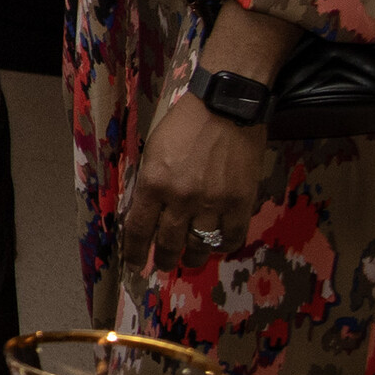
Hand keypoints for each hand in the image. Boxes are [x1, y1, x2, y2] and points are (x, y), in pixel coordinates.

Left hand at [118, 91, 271, 270]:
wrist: (226, 110)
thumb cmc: (183, 126)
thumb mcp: (152, 152)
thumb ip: (148, 184)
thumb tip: (145, 213)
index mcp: (153, 184)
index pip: (139, 229)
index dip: (135, 252)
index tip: (133, 264)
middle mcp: (181, 198)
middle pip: (169, 243)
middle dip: (163, 259)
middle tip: (162, 265)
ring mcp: (213, 203)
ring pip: (200, 246)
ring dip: (192, 258)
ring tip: (188, 261)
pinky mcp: (241, 203)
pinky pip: (231, 237)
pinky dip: (223, 246)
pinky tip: (216, 246)